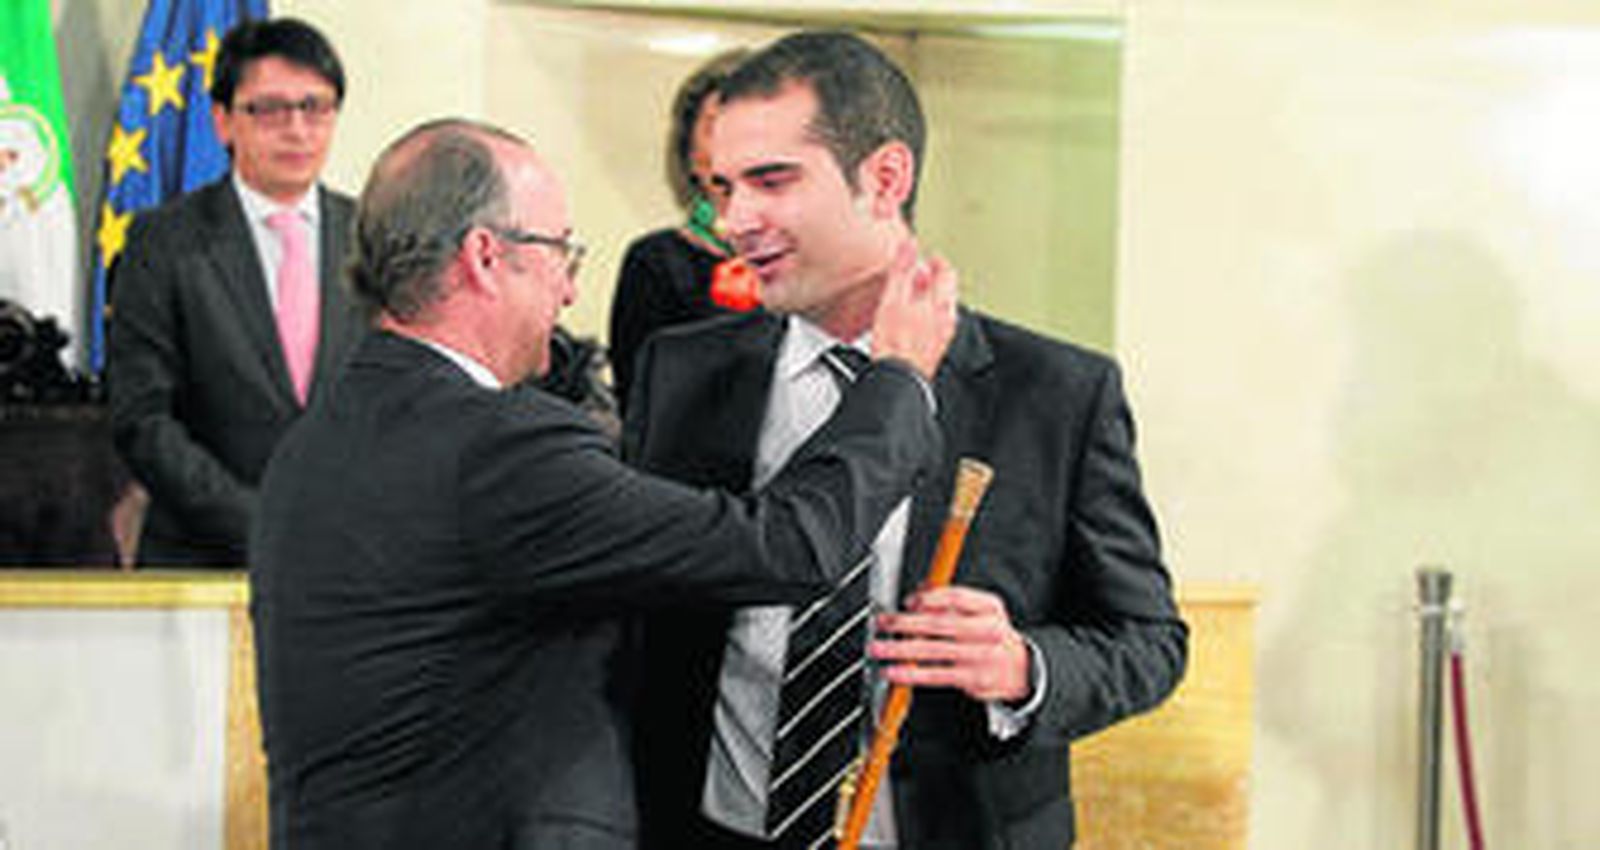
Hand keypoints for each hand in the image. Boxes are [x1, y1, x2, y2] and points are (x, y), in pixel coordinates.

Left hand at [869, 585, 1030, 702]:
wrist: (1022, 670)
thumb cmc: (992, 636)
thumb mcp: (982, 611)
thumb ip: (951, 600)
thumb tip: (917, 594)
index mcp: (989, 607)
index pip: (956, 597)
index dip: (927, 598)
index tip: (907, 601)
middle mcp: (987, 630)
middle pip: (940, 623)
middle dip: (905, 622)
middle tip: (883, 622)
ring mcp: (980, 656)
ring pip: (934, 650)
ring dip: (901, 649)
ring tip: (879, 648)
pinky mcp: (973, 679)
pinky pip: (936, 675)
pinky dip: (911, 674)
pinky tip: (894, 672)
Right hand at [870, 238, 956, 380]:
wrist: (897, 380)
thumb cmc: (896, 346)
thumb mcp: (893, 300)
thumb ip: (902, 271)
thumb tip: (910, 246)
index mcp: (941, 304)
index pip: (947, 273)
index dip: (936, 261)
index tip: (928, 257)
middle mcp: (947, 320)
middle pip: (946, 291)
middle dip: (934, 280)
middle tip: (919, 274)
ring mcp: (942, 337)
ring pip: (941, 309)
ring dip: (928, 298)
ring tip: (912, 295)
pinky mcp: (933, 351)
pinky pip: (935, 325)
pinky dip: (925, 315)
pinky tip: (910, 321)